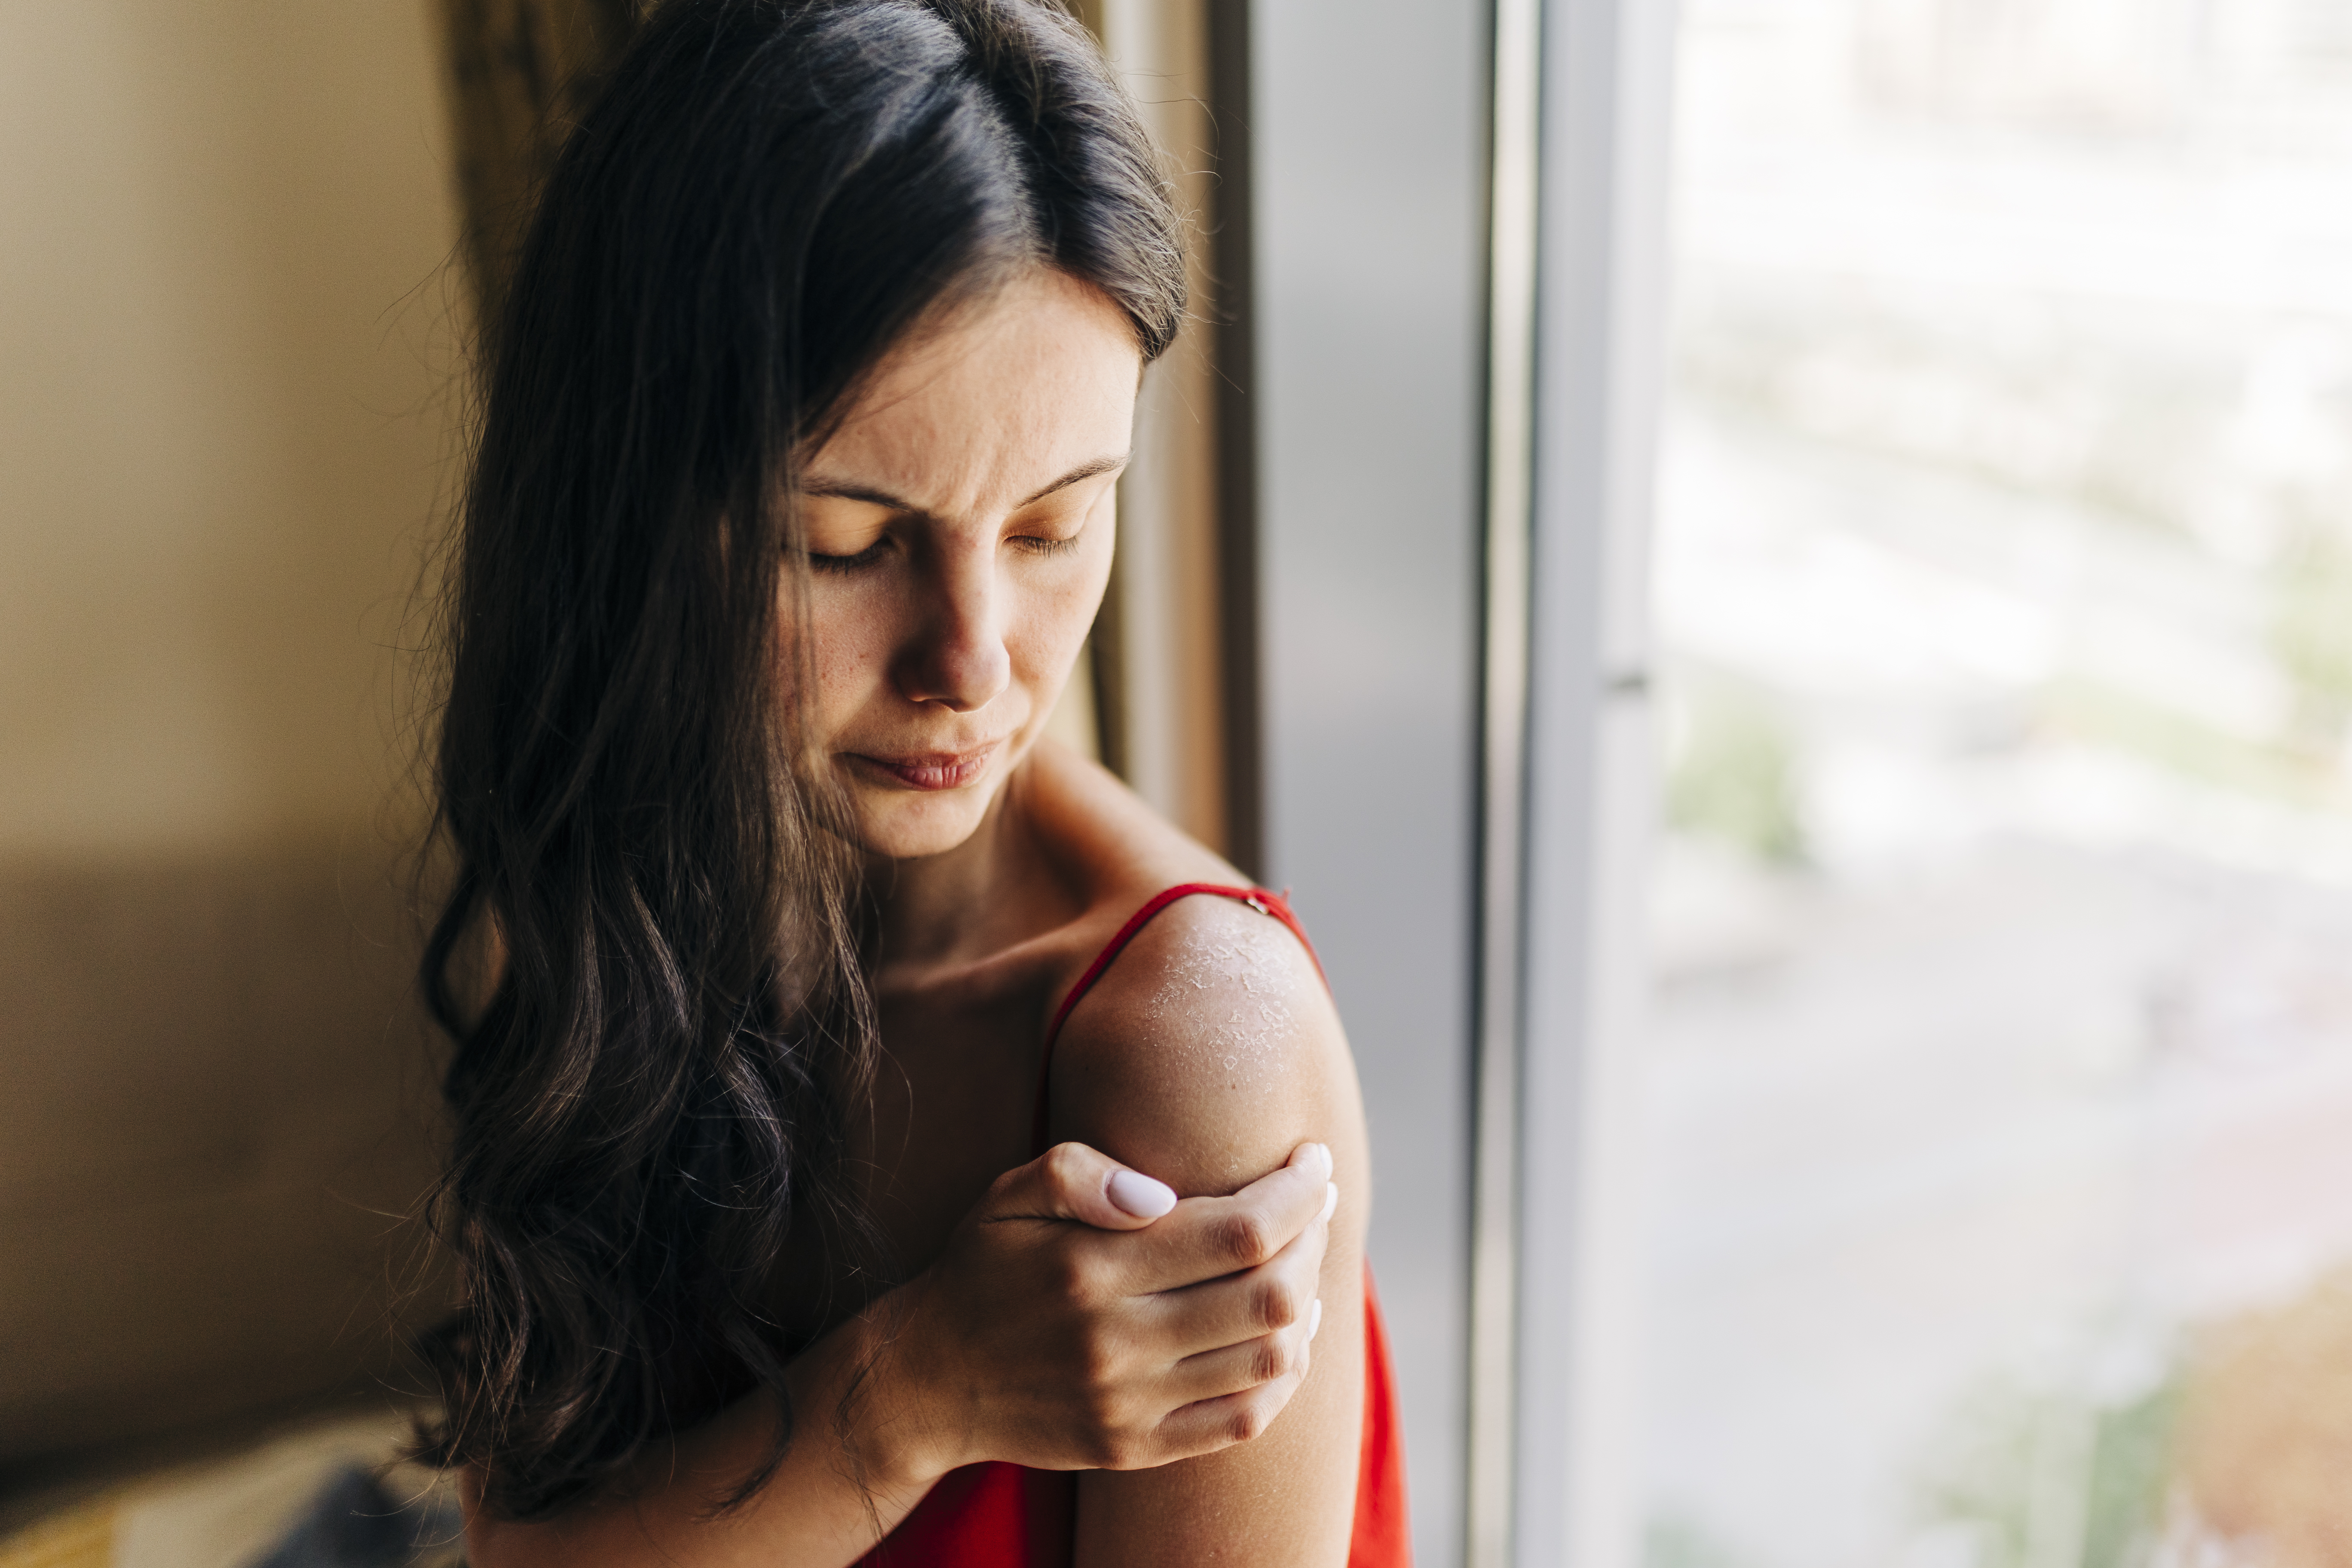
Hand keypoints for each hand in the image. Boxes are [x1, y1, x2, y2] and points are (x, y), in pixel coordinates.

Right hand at [881, 1140, 1336, 1478]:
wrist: (929, 1381)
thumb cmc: (982, 1269)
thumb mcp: (1008, 1196)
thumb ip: (1081, 1173)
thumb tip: (1161, 1194)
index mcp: (1091, 1268)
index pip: (1239, 1232)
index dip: (1295, 1196)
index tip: (1312, 1164)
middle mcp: (1116, 1342)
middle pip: (1270, 1295)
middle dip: (1311, 1241)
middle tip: (1312, 1209)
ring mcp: (1129, 1405)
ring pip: (1269, 1360)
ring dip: (1308, 1308)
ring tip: (1303, 1268)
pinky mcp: (1135, 1450)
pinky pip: (1243, 1420)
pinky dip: (1283, 1376)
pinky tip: (1283, 1337)